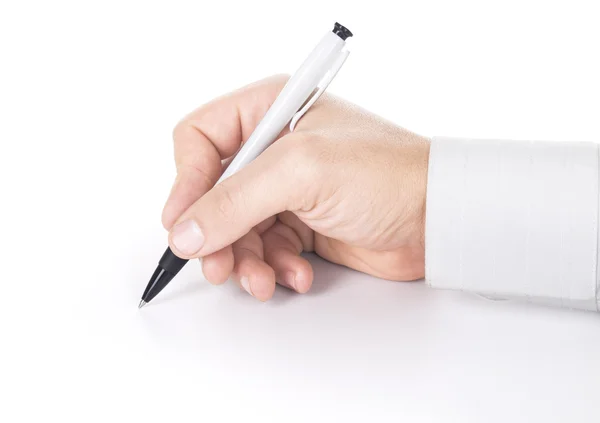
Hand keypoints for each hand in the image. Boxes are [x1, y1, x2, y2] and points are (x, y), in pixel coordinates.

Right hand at [162, 75, 429, 300]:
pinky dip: (274, 267)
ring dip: (244, 259)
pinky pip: (266, 248)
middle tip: (218, 265)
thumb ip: (235, 200)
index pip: (200, 140)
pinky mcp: (303, 223)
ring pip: (237, 228)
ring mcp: (289, 189)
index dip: (185, 182)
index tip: (182, 222)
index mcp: (271, 111)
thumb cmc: (388, 173)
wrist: (439, 217)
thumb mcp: (301, 173)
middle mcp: (275, 148)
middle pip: (214, 193)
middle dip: (214, 234)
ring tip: (261, 279)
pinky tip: (296, 274)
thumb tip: (185, 230)